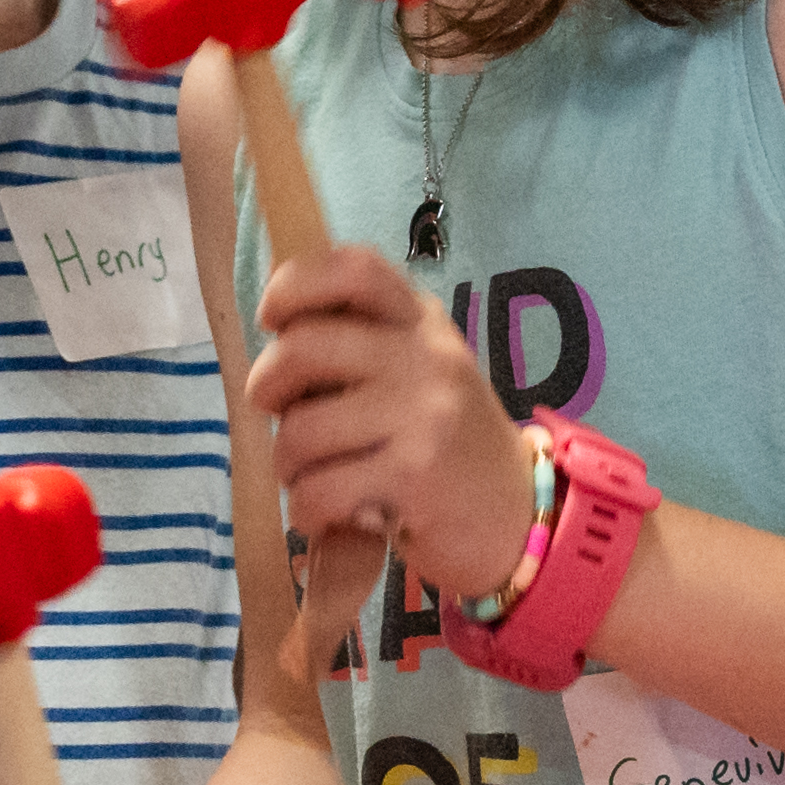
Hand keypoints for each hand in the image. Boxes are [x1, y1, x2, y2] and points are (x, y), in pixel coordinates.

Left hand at [240, 243, 548, 607]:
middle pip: (302, 347)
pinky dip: (307, 511)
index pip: (352, 268)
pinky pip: (318, 490)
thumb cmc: (446, 445)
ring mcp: (424, 413)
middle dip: (266, 386)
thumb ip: (360, 345)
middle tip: (276, 414)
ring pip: (300, 430)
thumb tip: (273, 336)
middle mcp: (426, 356)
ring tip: (313, 478)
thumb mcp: (418, 373)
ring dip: (288, 465)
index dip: (293, 285)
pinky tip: (328, 514)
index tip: (273, 320)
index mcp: (419, 321)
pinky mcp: (415, 475)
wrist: (518, 515)